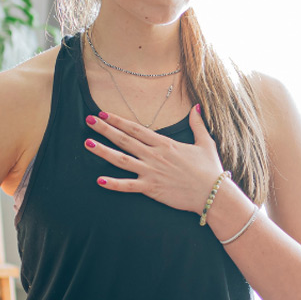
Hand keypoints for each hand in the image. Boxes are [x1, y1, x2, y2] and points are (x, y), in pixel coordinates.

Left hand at [84, 104, 223, 212]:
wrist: (213, 193)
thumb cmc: (210, 169)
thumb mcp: (205, 142)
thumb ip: (197, 124)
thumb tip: (196, 107)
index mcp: (165, 144)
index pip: (137, 129)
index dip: (119, 120)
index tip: (104, 113)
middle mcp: (155, 155)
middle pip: (124, 140)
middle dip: (105, 129)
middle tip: (88, 120)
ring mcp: (151, 171)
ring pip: (121, 159)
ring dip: (103, 151)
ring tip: (87, 143)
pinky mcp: (151, 188)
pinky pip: (128, 186)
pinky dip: (113, 184)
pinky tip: (99, 180)